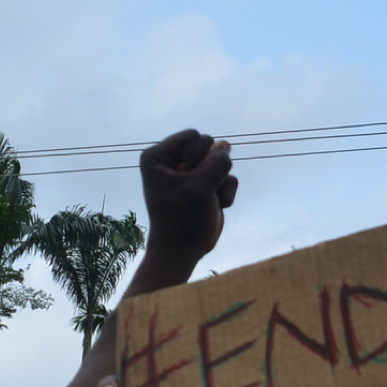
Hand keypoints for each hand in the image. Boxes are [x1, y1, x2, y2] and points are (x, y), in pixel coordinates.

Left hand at [139, 130, 236, 263]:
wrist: (182, 250)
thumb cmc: (183, 219)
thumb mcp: (200, 187)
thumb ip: (217, 162)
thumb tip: (225, 146)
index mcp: (159, 156)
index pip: (192, 136)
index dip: (197, 157)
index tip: (184, 179)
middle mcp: (174, 160)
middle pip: (208, 144)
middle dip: (210, 168)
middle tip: (196, 191)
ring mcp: (192, 172)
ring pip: (220, 159)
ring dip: (220, 181)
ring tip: (206, 199)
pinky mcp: (206, 184)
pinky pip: (228, 175)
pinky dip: (227, 191)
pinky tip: (218, 205)